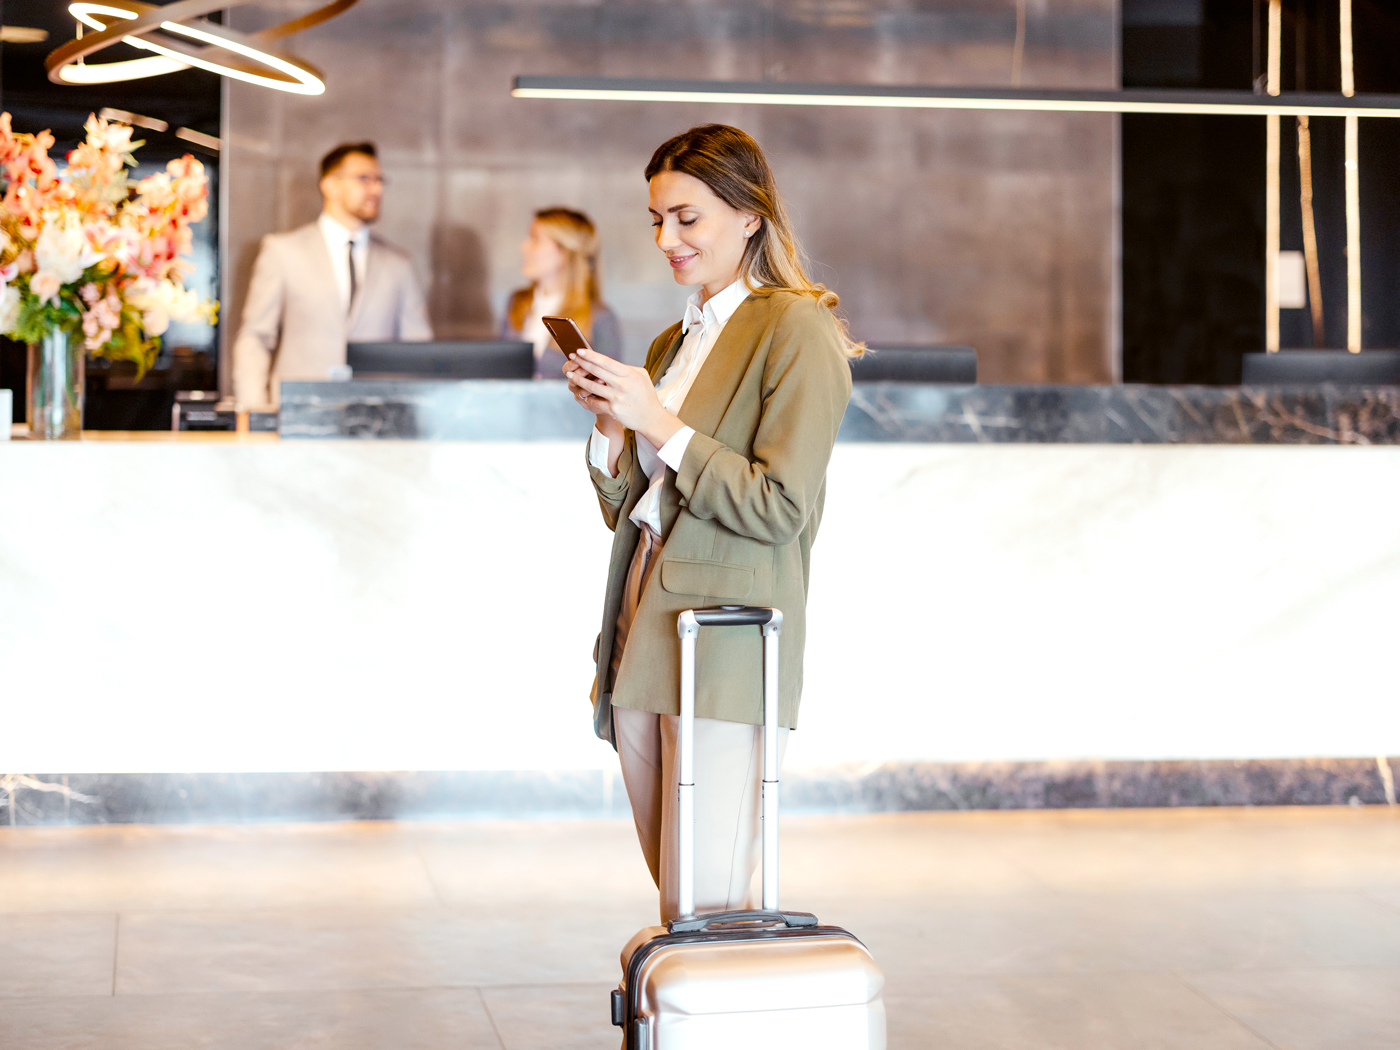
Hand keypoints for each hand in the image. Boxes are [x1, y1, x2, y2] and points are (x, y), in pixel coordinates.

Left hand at [566, 348, 684, 448]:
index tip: (579, 350)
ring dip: (578, 379)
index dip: (591, 356)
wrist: (650, 417)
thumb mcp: (641, 376)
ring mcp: (617, 398)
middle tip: (571, 357)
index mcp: (629, 374)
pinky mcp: (613, 410)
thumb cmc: (645, 394)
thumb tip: (608, 362)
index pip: (606, 362)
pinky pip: (594, 402)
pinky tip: (579, 392)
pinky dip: (586, 397)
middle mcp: (622, 385)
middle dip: (581, 363)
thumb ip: (626, 368)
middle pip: (597, 371)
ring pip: (592, 387)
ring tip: (570, 374)